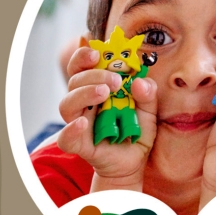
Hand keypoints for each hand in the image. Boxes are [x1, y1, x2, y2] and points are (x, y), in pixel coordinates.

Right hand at [52, 41, 157, 190]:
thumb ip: (148, 93)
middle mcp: (84, 103)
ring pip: (67, 104)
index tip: (98, 52)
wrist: (134, 162)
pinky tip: (83, 123)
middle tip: (115, 81)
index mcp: (96, 88)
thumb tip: (139, 81)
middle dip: (93, 75)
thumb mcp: (150, 109)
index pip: (82, 66)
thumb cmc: (136, 131)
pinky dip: (71, 130)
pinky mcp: (79, 145)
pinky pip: (65, 138)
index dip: (84, 55)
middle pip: (74, 81)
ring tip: (105, 93)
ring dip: (84, 94)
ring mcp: (79, 123)